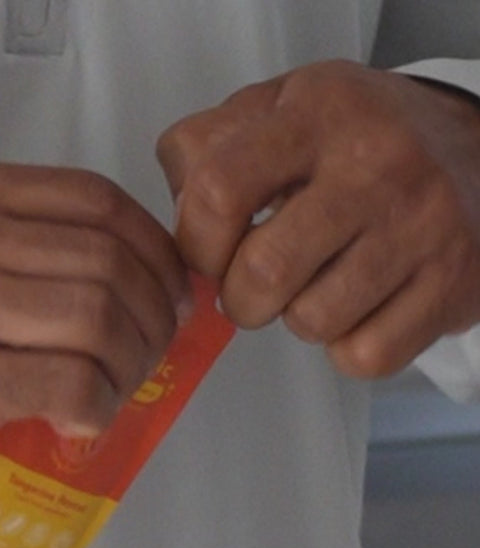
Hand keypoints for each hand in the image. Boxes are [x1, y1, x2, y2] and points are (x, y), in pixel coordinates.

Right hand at [0, 161, 188, 509]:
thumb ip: (15, 239)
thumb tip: (131, 270)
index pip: (93, 200)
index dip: (154, 246)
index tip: (171, 285)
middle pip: (106, 262)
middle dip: (156, 313)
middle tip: (157, 346)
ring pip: (97, 320)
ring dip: (134, 361)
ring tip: (123, 384)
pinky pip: (70, 384)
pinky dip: (99, 405)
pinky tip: (89, 417)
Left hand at [157, 60, 479, 377]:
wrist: (478, 151)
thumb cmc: (356, 142)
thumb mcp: (281, 112)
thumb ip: (209, 149)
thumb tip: (178, 217)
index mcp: (316, 114)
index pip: (217, 192)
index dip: (194, 245)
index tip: (208, 255)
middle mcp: (376, 165)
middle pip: (262, 272)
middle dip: (240, 300)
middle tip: (254, 289)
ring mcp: (421, 227)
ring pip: (312, 320)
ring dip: (297, 319)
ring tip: (317, 287)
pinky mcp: (452, 285)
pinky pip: (364, 355)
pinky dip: (346, 348)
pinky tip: (357, 310)